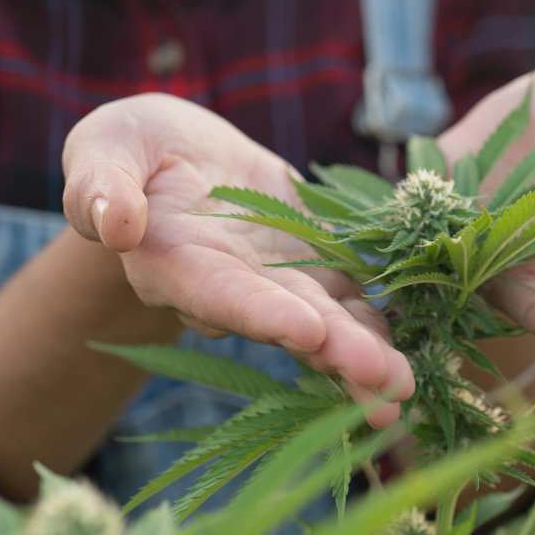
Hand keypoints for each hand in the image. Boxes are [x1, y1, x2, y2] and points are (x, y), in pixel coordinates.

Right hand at [62, 94, 412, 425]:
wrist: (172, 156)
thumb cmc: (126, 150)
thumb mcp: (103, 150)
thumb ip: (100, 187)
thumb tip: (115, 222)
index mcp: (175, 267)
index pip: (219, 295)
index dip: (259, 314)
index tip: (303, 331)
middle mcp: (233, 290)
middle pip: (287, 326)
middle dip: (335, 354)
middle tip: (383, 383)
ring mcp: (282, 283)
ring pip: (331, 323)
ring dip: (370, 355)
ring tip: (409, 385)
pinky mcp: (320, 266)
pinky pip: (360, 294)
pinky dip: (392, 317)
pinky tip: (434, 337)